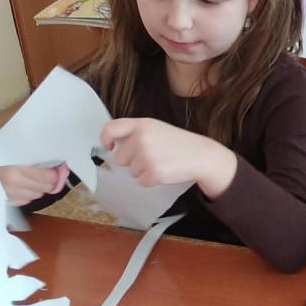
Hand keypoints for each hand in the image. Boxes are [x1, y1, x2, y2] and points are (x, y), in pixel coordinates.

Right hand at [0, 162, 68, 206]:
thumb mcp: (16, 148)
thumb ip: (35, 156)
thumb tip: (58, 165)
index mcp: (15, 169)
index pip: (45, 177)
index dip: (54, 174)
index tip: (57, 169)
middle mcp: (11, 184)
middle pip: (43, 188)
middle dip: (49, 181)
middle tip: (51, 174)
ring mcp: (7, 194)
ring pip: (36, 195)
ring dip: (39, 188)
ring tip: (36, 179)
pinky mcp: (5, 201)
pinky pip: (26, 201)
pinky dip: (29, 194)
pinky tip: (24, 185)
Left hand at [100, 117, 229, 195]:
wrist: (200, 155)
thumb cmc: (177, 142)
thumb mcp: (156, 128)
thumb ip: (135, 132)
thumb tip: (114, 145)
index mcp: (141, 124)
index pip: (110, 129)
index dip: (105, 139)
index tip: (110, 147)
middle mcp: (141, 138)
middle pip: (120, 157)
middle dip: (132, 160)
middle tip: (151, 156)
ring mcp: (147, 156)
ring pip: (130, 171)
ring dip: (143, 171)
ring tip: (161, 162)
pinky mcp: (153, 172)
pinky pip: (141, 181)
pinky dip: (151, 180)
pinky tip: (164, 171)